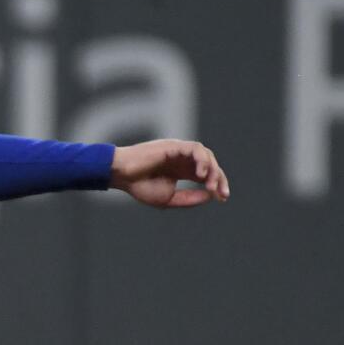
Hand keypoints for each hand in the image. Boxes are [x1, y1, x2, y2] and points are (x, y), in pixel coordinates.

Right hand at [110, 139, 229, 207]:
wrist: (121, 176)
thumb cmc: (139, 186)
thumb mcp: (168, 198)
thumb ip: (189, 198)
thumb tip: (210, 195)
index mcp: (182, 171)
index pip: (206, 175)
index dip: (217, 184)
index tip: (222, 198)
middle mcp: (183, 159)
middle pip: (211, 164)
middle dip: (219, 178)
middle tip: (220, 193)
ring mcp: (180, 151)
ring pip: (206, 155)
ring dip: (213, 170)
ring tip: (210, 185)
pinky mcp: (174, 145)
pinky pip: (195, 149)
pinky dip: (202, 160)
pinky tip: (201, 173)